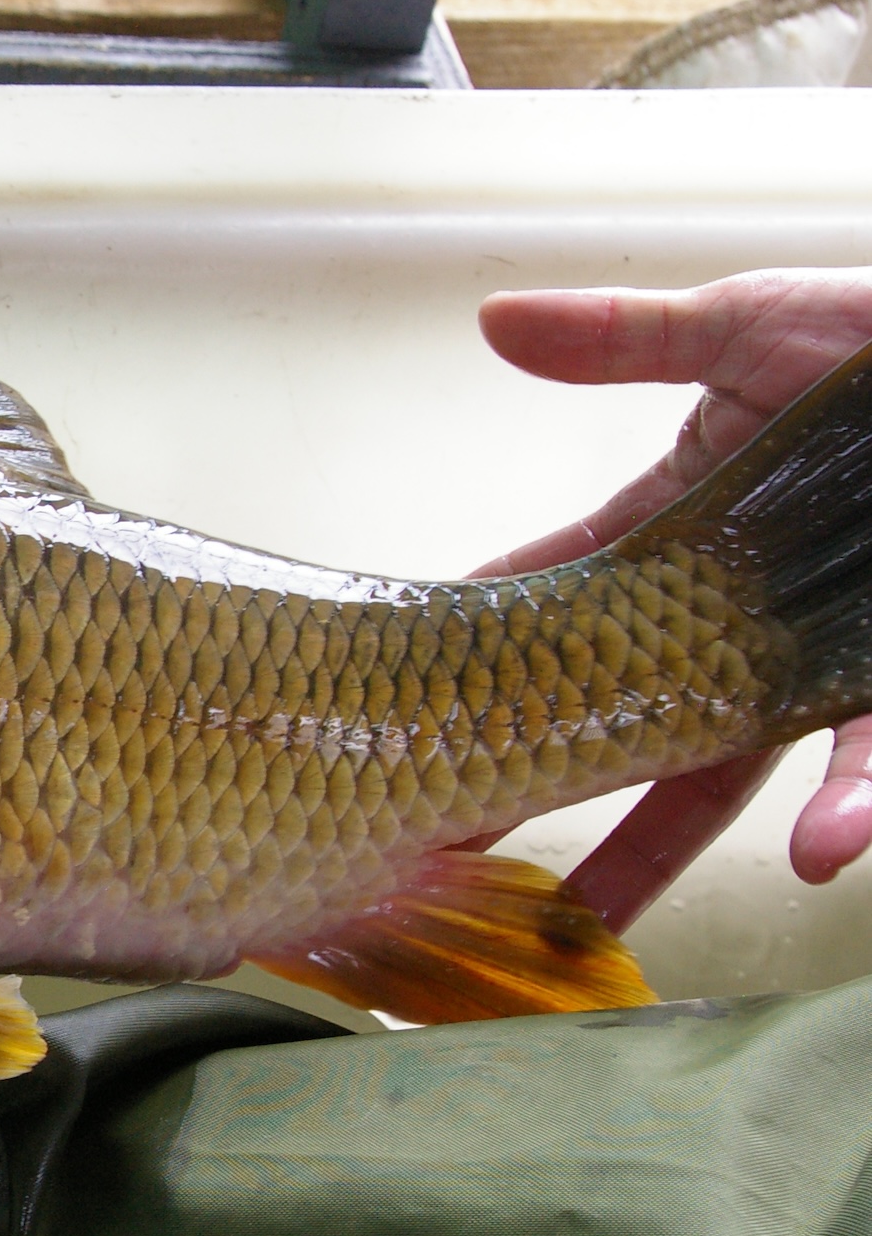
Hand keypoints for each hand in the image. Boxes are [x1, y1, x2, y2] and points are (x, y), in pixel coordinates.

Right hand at [471, 270, 871, 925]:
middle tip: (468, 852)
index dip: (489, 650)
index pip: (566, 600)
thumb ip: (625, 339)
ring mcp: (826, 657)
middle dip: (548, 790)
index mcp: (693, 539)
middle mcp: (745, 619)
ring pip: (737, 769)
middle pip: (627, 721)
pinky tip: (815, 851)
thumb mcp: (751, 323)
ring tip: (598, 912)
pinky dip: (851, 808)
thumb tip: (495, 324)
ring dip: (667, 842)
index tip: (408, 704)